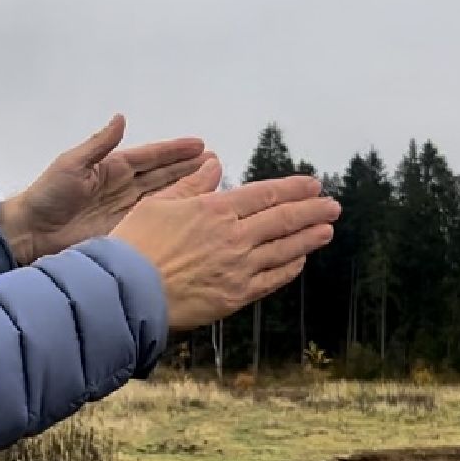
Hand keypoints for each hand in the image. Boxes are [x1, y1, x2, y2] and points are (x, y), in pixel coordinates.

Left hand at [0, 114, 209, 264]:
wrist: (31, 234)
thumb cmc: (47, 196)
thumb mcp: (72, 164)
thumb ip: (99, 144)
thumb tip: (120, 118)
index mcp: (112, 168)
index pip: (151, 156)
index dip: (175, 150)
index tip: (200, 145)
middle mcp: (124, 188)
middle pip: (164, 175)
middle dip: (190, 168)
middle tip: (217, 161)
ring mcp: (127, 211)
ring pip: (165, 197)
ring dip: (188, 189)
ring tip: (215, 181)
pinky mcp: (126, 231)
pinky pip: (156, 221)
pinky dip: (175, 216)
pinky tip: (194, 212)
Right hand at [110, 158, 339, 330]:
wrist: (126, 292)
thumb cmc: (135, 245)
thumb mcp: (159, 203)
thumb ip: (192, 184)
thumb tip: (214, 164)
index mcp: (215, 209)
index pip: (266, 194)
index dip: (294, 188)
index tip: (313, 184)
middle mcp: (233, 237)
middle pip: (283, 220)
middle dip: (312, 211)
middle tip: (333, 205)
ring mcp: (238, 268)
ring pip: (283, 249)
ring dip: (309, 238)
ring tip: (327, 230)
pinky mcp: (235, 296)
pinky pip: (271, 280)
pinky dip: (289, 269)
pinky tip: (300, 261)